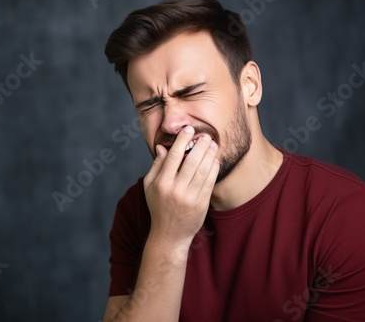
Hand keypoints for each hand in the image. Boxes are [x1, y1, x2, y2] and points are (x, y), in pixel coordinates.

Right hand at [143, 126, 219, 245]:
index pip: (173, 156)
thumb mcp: (149, 186)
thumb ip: (156, 166)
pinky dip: (213, 169)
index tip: (188, 129)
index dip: (182, 141)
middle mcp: (175, 190)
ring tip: (213, 144)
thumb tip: (162, 147)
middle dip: (200, 145)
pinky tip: (215, 160)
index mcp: (161, 183)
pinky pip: (209, 182)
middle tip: (206, 135)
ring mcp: (189, 198)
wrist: (169, 235)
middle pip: (191, 162)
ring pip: (202, 171)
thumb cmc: (158, 207)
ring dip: (209, 155)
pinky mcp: (201, 204)